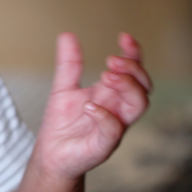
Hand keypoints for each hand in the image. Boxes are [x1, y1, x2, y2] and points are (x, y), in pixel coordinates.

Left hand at [36, 32, 150, 179]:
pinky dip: (104, 115)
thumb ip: (69, 64)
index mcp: (111, 94)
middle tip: (110, 62)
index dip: (134, 53)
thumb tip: (67, 35)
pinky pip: (114, 130)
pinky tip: (88, 106)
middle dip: (132, 69)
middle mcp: (118, 110)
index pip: (134, 71)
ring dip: (127, 87)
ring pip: (139, 105)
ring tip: (105, 76)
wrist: (48, 156)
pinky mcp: (103, 145)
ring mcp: (114, 127)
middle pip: (143, 86)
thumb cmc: (61, 125)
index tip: (124, 38)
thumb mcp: (62, 88)